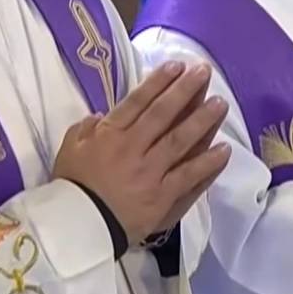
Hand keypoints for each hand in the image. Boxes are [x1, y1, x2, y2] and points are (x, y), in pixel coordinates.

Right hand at [54, 62, 232, 240]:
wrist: (79, 228)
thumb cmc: (72, 187)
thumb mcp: (68, 150)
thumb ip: (84, 129)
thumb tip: (100, 116)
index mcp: (110, 135)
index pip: (138, 102)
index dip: (159, 81)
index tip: (177, 65)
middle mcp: (133, 148)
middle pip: (164, 115)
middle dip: (186, 90)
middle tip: (204, 72)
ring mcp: (151, 173)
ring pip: (181, 141)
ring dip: (203, 121)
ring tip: (221, 104)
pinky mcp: (164, 197)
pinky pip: (190, 177)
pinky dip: (208, 164)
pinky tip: (224, 150)